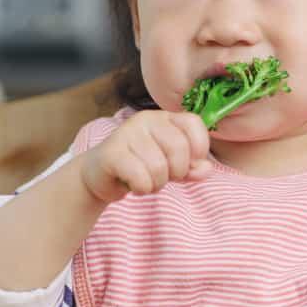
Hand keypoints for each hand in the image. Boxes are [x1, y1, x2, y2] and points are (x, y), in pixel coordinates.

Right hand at [80, 110, 211, 202]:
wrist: (100, 176)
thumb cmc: (141, 167)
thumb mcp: (172, 168)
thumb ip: (193, 168)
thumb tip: (206, 169)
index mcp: (164, 118)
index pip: (194, 123)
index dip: (199, 147)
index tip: (191, 163)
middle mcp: (146, 119)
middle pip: (179, 148)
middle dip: (176, 172)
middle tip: (163, 177)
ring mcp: (127, 133)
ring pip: (159, 167)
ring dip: (156, 184)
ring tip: (145, 181)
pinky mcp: (112, 152)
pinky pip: (140, 177)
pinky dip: (142, 188)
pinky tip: (133, 185)